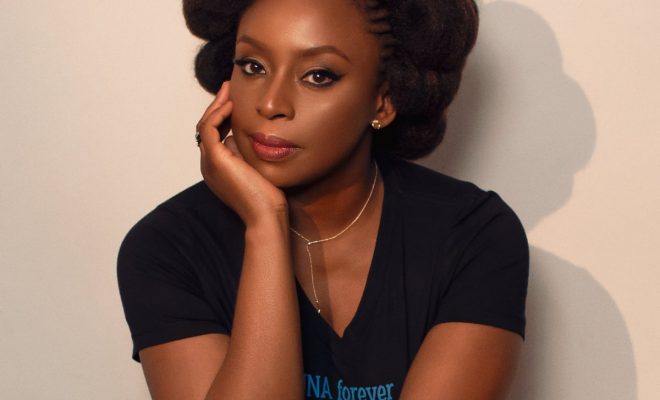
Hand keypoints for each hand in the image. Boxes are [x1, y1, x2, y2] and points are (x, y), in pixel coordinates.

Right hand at [197, 81, 287, 224]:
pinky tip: (231, 105)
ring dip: (216, 105)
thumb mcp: (255, 168)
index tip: (234, 100)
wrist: (266, 215)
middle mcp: (209, 165)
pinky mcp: (215, 160)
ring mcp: (209, 163)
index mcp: (217, 168)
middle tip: (229, 88)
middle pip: (207, 127)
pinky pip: (209, 129)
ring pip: (205, 125)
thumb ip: (247, 153)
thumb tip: (246, 136)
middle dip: (217, 106)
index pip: (214, 135)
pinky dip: (218, 114)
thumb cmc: (267, 197)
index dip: (222, 116)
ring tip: (229, 89)